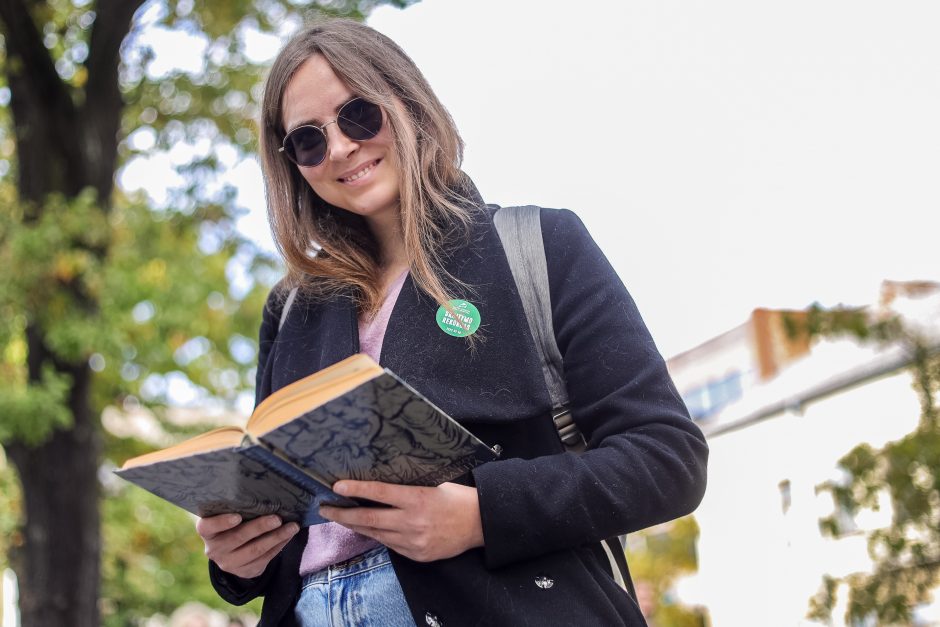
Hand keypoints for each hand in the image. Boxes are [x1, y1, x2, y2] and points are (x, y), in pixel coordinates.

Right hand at [196, 513, 299, 578]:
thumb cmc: (232, 523)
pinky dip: (279, 545)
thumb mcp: (227, 516)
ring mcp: (229, 563)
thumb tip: (266, 493)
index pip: (208, 527)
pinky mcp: (245, 571)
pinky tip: (289, 535)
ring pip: (255, 550)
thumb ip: (237, 507)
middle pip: (238, 537)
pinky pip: (265, 558)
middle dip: (260, 527)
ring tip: (292, 526)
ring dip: (276, 537)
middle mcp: (214, 549)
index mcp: (207, 531)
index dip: (221, 522)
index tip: (237, 516)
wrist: (232, 551)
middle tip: (277, 518)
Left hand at [319, 481, 483, 561]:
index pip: (379, 493)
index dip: (355, 489)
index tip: (336, 486)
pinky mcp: (415, 554)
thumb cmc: (457, 498)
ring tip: (339, 517)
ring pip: (375, 533)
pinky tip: (366, 528)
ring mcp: (412, 541)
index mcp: (418, 499)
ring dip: (355, 525)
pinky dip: (376, 535)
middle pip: (369, 518)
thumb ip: (408, 488)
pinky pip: (389, 544)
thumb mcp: (434, 484)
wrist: (479, 524)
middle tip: (324, 508)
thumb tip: (381, 485)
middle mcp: (412, 522)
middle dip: (342, 513)